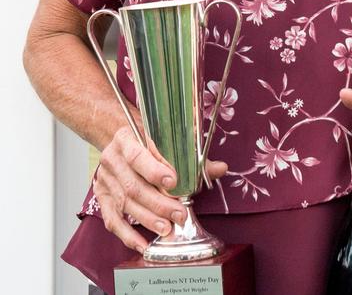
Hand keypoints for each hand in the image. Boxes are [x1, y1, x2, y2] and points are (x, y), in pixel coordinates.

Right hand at [94, 125, 226, 252]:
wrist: (118, 139)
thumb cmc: (145, 138)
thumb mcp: (164, 138)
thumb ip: (190, 156)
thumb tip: (219, 168)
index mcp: (126, 138)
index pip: (138, 156)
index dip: (155, 170)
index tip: (174, 182)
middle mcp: (112, 159)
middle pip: (134, 186)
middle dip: (159, 203)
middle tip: (179, 214)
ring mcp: (105, 180)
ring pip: (126, 204)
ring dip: (148, 219)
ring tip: (167, 227)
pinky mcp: (102, 197)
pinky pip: (113, 220)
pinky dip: (128, 235)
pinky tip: (143, 243)